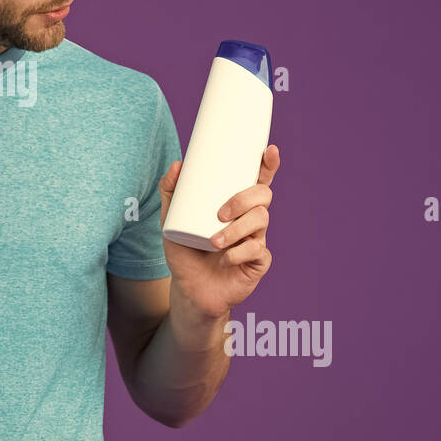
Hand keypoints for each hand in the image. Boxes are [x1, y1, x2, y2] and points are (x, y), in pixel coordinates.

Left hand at [158, 144, 279, 319]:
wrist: (189, 290)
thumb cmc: (185, 252)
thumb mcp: (171, 222)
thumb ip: (170, 194)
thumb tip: (176, 165)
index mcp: (236, 205)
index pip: (258, 180)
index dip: (268, 165)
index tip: (270, 150)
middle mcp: (250, 219)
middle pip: (263, 196)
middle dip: (244, 199)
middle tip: (221, 213)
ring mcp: (257, 240)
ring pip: (261, 221)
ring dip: (238, 229)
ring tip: (215, 242)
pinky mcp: (258, 262)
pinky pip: (258, 251)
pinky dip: (240, 252)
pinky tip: (227, 259)